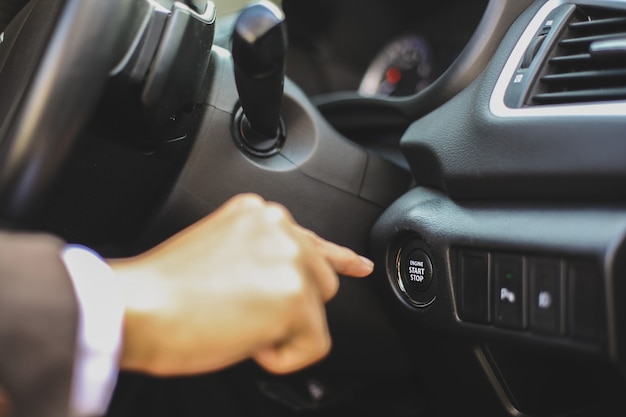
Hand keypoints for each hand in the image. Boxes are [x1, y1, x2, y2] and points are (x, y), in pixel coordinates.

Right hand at [109, 194, 372, 375]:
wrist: (138, 308)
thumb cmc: (165, 288)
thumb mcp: (220, 250)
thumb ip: (260, 254)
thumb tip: (285, 281)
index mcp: (259, 215)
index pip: (312, 239)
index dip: (337, 258)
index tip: (358, 264)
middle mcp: (281, 228)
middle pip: (320, 281)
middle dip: (290, 306)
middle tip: (242, 313)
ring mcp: (291, 259)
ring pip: (317, 314)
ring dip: (283, 329)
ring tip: (237, 323)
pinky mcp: (295, 297)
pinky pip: (313, 345)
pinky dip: (282, 357)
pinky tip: (246, 342)